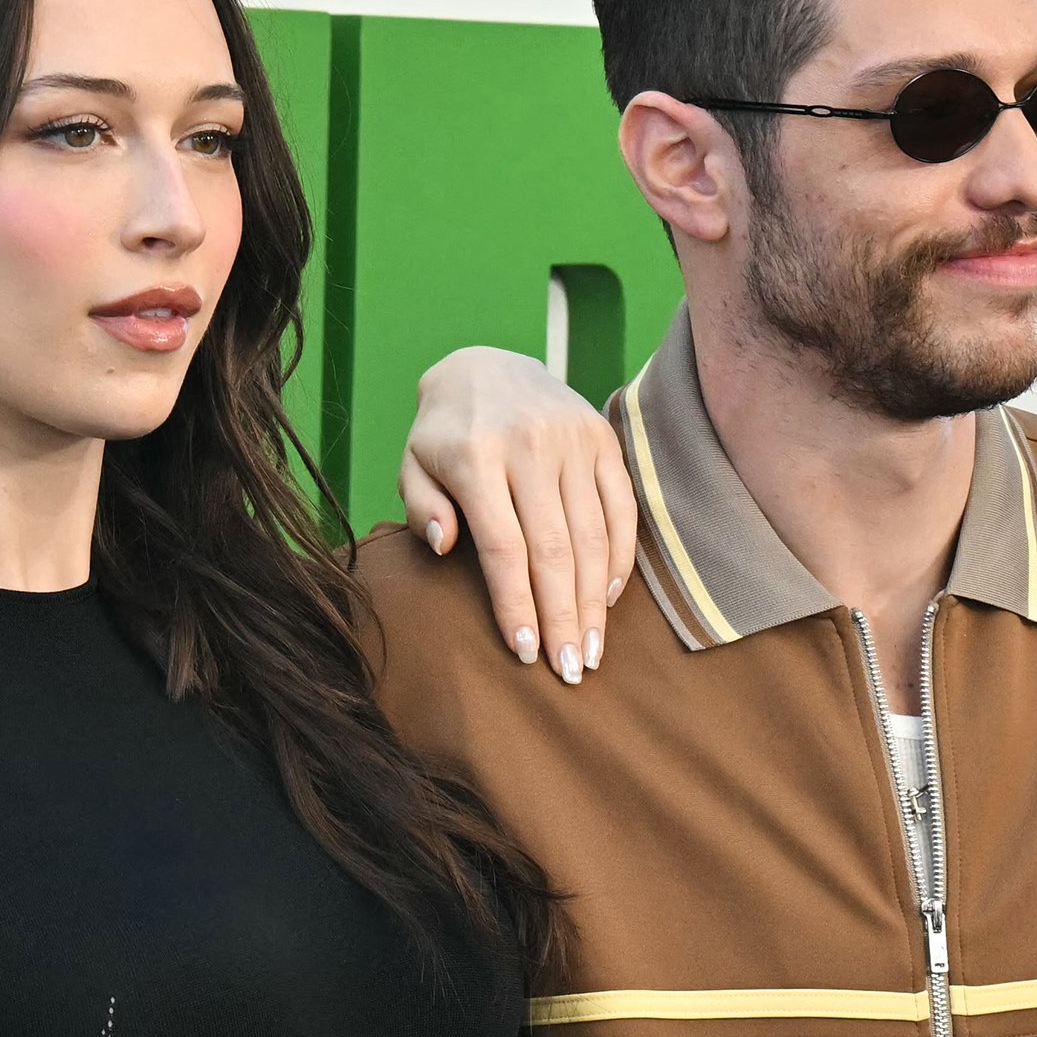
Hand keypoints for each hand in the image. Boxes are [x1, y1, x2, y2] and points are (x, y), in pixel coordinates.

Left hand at [398, 346, 636, 683]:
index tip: (526, 652)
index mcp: (477, 456)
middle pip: (555, 550)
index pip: (504, 547)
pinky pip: (622, 508)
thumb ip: (421, 506)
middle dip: (564, 617)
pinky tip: (608, 598)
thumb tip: (443, 547)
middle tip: (569, 671)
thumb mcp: (414, 463)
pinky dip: (619, 557)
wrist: (488, 365)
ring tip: (592, 651)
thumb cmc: (445, 434)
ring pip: (592, 535)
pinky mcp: (603, 439)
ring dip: (595, 601)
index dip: (517, 605)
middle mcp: (530, 446)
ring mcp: (573, 440)